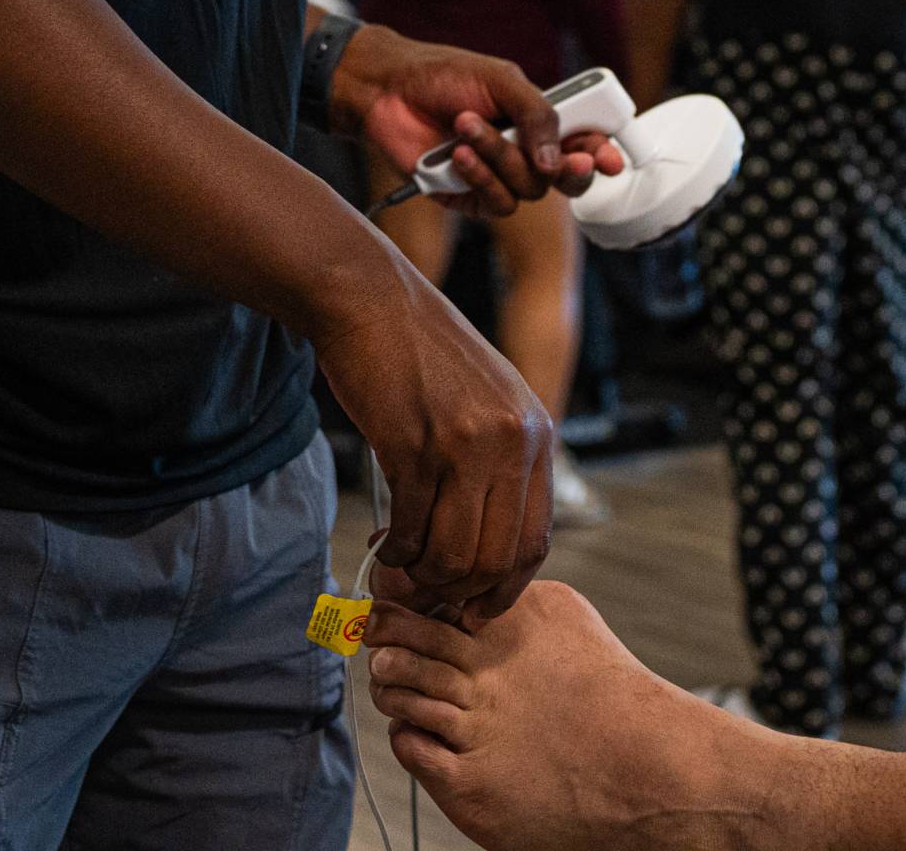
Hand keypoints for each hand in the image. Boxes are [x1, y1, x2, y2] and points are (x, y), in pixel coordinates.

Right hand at [313, 269, 555, 625]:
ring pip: (454, 553)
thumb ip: (499, 459)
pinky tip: (385, 541)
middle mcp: (511, 442)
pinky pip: (411, 528)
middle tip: (429, 592)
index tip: (476, 605)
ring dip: (424, 575)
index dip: (505, 585)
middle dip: (461, 591)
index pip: (537, 538)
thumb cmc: (421, 352)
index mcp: (535, 433)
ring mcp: (465, 445)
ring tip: (402, 566)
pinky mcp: (414, 446)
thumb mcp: (487, 397)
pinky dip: (396, 549)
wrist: (369, 299)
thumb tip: (489, 540)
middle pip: (498, 558)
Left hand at [336, 25, 621, 219]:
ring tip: (466, 124)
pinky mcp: (470, 197)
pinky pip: (495, 203)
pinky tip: (459, 153)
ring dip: (501, 157)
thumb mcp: (502, 80)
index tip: (610, 159)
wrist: (388, 90)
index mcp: (539, 120)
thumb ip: (539, 114)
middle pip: (568, 179)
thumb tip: (557, 162)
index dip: (601, 153)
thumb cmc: (445, 76)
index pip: (583, 143)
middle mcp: (524, 152)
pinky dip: (480, 177)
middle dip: (570, 172)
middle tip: (563, 162)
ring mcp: (498, 177)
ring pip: (529, 190)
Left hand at [366, 583, 770, 850]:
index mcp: (503, 631)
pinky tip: (414, 727)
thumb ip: (517, 597)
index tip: (389, 593)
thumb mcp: (568, 616)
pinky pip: (410, 747)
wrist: (643, 769)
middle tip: (375, 632)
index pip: (426, 598)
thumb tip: (476, 579)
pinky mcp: (467, 784)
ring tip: (390, 680)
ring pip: (397, 693)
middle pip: (402, 639)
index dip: (399, 595)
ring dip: (389, 683)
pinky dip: (405, 732)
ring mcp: (474, 731)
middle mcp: (483, 677)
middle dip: (381, 631)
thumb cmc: (608, 690)